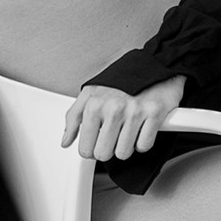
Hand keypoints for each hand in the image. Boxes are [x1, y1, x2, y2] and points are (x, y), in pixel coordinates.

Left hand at [61, 78, 186, 160]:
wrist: (154, 66)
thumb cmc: (122, 81)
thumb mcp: (91, 92)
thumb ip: (74, 117)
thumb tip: (66, 141)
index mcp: (95, 104)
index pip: (85, 148)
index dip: (91, 149)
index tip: (96, 142)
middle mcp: (114, 107)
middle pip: (103, 154)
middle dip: (108, 149)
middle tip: (113, 135)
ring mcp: (135, 111)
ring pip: (123, 153)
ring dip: (126, 145)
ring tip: (127, 129)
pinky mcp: (155, 113)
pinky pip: (144, 145)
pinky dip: (143, 140)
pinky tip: (141, 127)